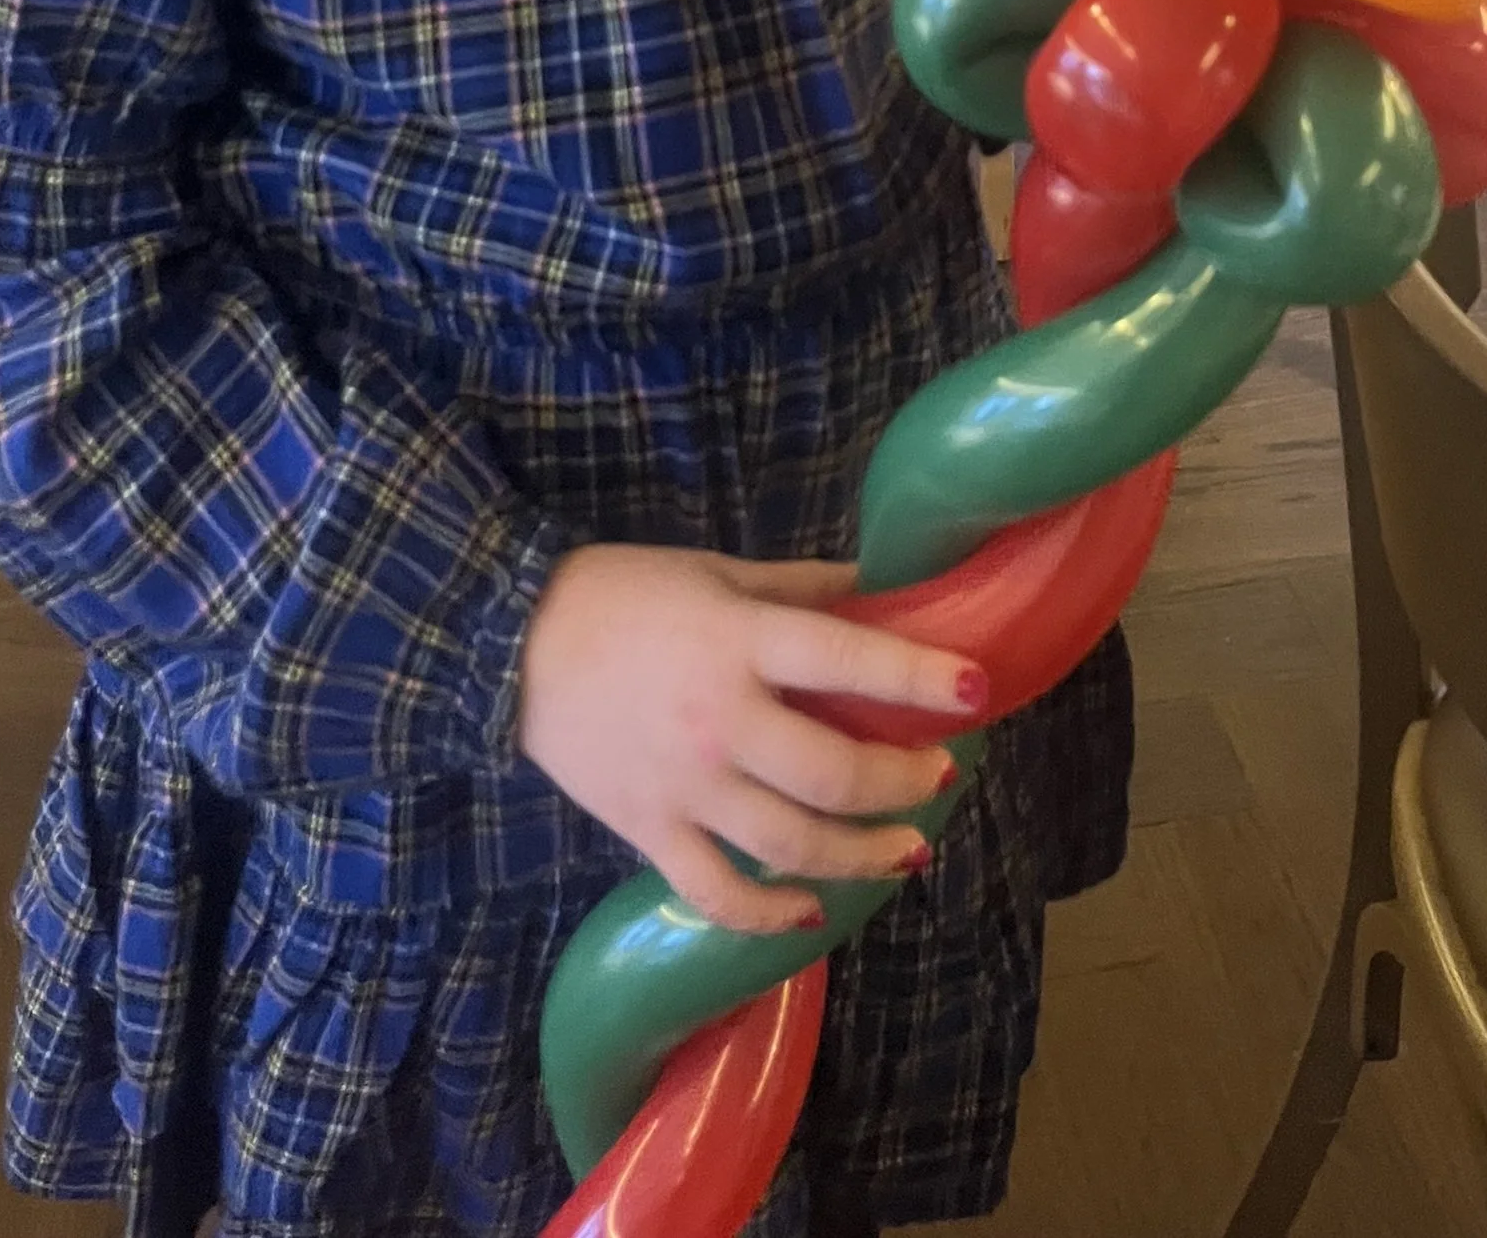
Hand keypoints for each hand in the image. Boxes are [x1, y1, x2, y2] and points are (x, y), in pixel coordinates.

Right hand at [517, 543, 983, 935]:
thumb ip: (801, 587)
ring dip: (861, 855)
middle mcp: (721, 721)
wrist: (507, 642)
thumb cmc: (624, 594)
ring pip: (790, 845)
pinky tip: (811, 912)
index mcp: (740, 642)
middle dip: (904, 782)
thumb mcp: (717, 571)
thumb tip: (880, 587)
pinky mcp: (649, 832)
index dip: (919, 678)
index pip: (848, 659)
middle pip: (833, 772)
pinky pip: (718, 892)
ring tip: (909, 849)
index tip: (979, 690)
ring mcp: (685, 787)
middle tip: (943, 777)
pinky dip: (769, 915)